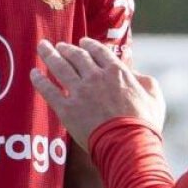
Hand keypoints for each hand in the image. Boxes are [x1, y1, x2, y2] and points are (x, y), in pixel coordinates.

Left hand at [32, 38, 164, 145]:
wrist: (128, 144)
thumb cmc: (144, 124)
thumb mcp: (154, 97)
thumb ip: (145, 81)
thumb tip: (136, 75)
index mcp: (116, 71)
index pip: (99, 51)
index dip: (89, 44)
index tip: (82, 42)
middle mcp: (96, 77)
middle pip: (77, 56)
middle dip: (66, 48)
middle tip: (59, 45)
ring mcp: (80, 92)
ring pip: (60, 67)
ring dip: (50, 55)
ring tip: (42, 48)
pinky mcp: (67, 109)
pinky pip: (49, 91)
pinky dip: (40, 81)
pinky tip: (33, 73)